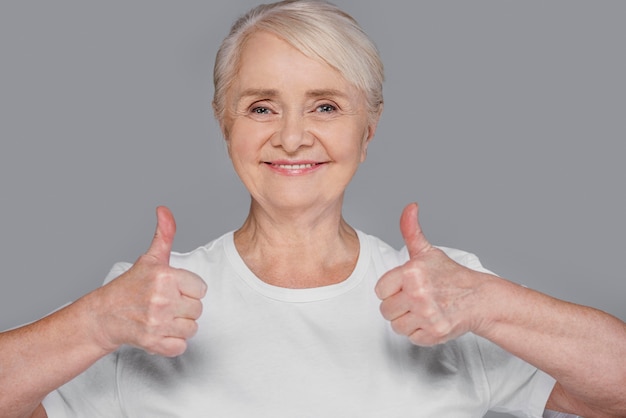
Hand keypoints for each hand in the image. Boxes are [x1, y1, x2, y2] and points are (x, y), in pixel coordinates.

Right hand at [93, 206, 206, 356]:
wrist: (103, 316)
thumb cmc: (130, 286)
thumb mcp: (149, 259)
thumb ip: (164, 234)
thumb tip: (164, 209)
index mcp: (165, 277)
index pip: (201, 289)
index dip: (189, 290)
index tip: (172, 290)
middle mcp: (162, 299)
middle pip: (198, 310)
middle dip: (184, 309)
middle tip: (165, 305)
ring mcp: (157, 322)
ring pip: (192, 329)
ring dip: (179, 326)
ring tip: (162, 318)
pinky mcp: (152, 342)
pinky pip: (180, 346)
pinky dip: (171, 343)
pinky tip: (159, 332)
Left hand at [375, 203, 485, 345]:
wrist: (479, 298)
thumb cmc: (450, 276)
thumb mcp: (427, 252)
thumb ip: (411, 230)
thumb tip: (410, 207)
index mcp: (411, 272)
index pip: (380, 290)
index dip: (391, 289)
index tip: (405, 287)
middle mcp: (418, 294)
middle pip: (385, 310)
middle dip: (398, 306)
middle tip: (415, 300)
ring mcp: (426, 314)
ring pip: (396, 326)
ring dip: (407, 320)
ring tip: (422, 310)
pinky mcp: (434, 332)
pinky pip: (411, 338)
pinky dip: (419, 333)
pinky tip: (430, 320)